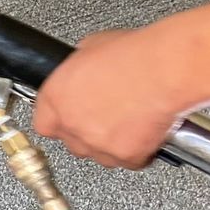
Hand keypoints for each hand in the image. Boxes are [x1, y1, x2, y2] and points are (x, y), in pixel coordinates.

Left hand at [30, 28, 201, 168]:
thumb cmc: (135, 55)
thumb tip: (83, 70)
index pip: (44, 123)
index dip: (61, 122)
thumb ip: (79, 69)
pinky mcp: (124, 155)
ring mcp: (96, 142)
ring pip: (99, 155)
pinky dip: (137, 152)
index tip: (71, 119)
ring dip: (111, 144)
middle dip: (88, 132)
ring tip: (129, 121)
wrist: (165, 69)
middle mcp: (71, 123)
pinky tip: (145, 132)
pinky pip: (128, 161)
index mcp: (56, 96)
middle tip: (107, 117)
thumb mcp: (91, 48)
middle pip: (72, 141)